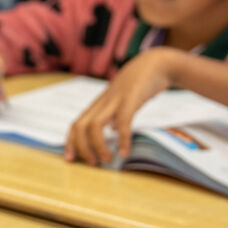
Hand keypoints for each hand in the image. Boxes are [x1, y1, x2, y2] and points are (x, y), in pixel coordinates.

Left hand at [65, 48, 183, 165]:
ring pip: (95, 125)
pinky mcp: (130, 98)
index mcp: (100, 104)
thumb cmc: (141, 84)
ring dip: (98, 146)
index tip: (70, 159)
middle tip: (91, 164)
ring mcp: (115, 99)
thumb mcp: (124, 100)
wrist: (157, 63)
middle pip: (80, 126)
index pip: (76, 124)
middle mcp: (103, 102)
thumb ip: (116, 114)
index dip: (71, 142)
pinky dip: (122, 139)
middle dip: (81, 147)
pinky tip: (125, 152)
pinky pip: (122, 121)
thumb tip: (113, 129)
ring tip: (107, 160)